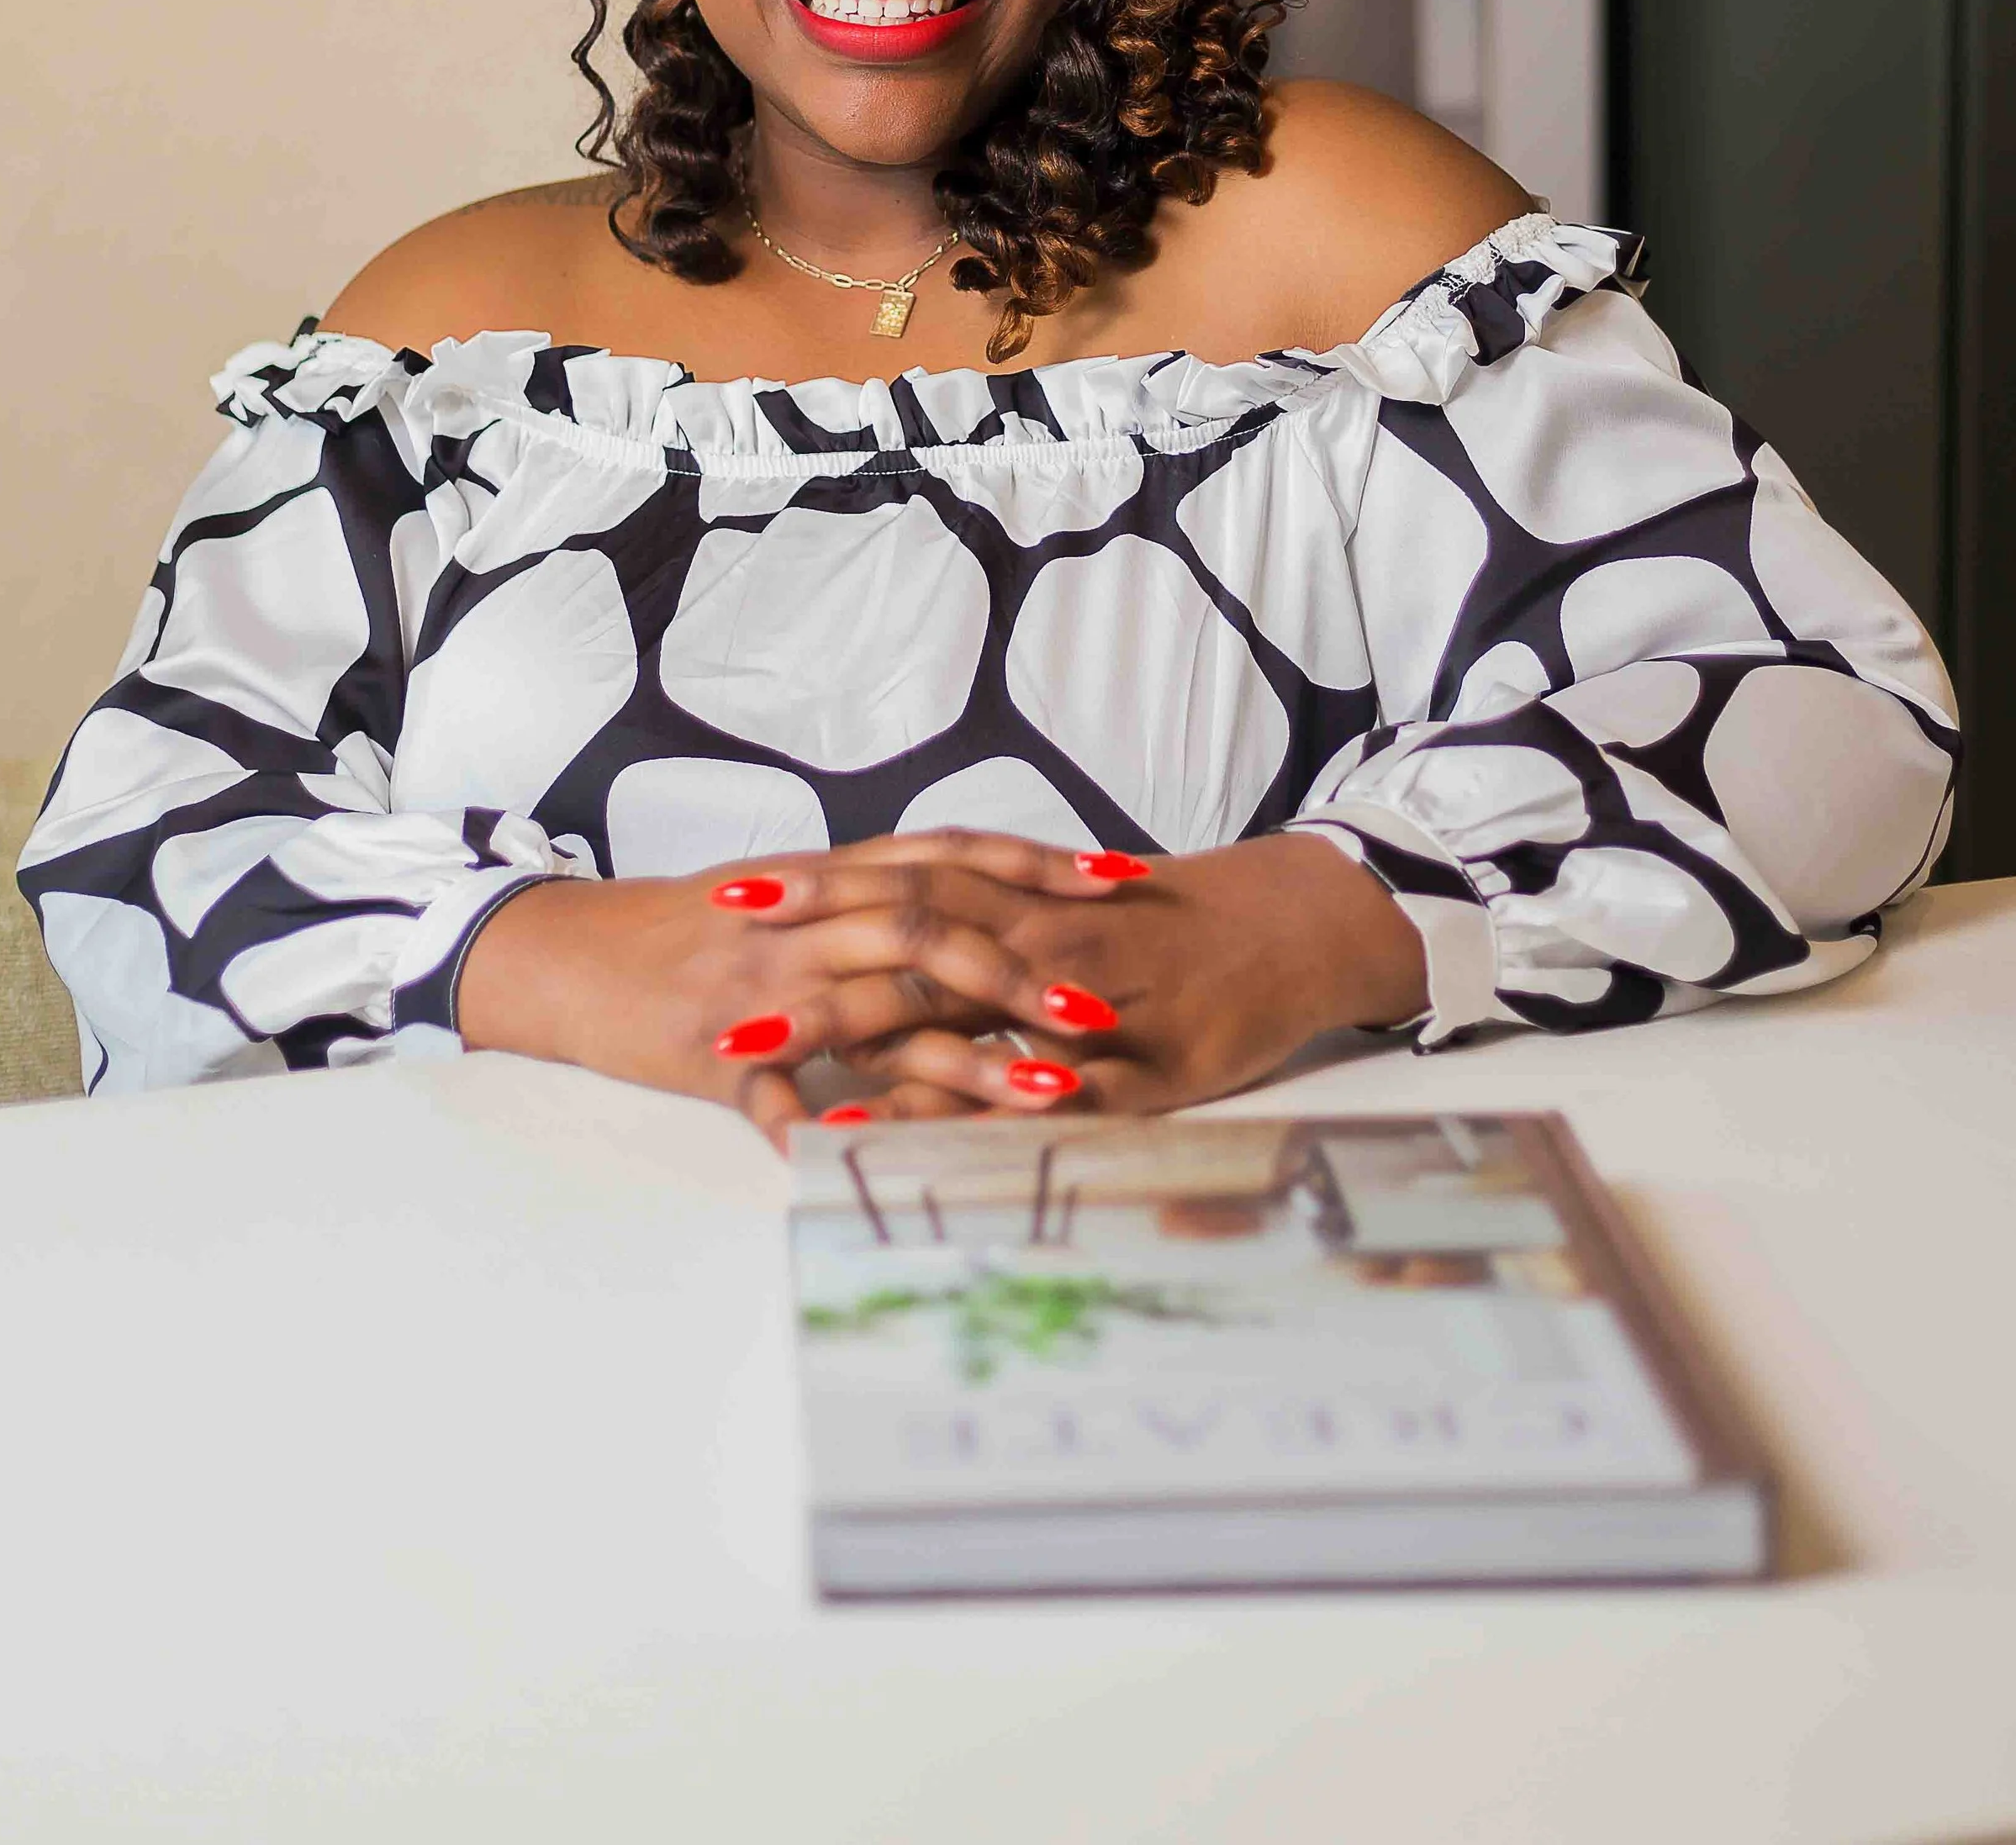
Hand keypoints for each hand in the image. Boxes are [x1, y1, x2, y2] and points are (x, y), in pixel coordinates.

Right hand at [452, 832, 1147, 1138]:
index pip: (948, 854)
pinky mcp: (705, 1053)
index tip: (1121, 878)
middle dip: (1022, 970)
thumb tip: (971, 906)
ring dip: (963, 1062)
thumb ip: (870, 901)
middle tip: (1103, 1009)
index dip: (1036, 864)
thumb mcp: (786, 898)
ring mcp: (757, 988)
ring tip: (1044, 1096)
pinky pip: (766, 1096)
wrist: (560, 952)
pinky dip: (809, 1128)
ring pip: (872, 1014)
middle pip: (927, 929)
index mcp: (827, 880)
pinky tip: (865, 1168)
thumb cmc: (683, 931)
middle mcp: (801, 922)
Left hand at [762, 835, 1426, 1123]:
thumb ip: (995, 914)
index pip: (904, 880)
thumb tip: (899, 927)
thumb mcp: (1077, 906)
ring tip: (767, 1062)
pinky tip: (906, 1135)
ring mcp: (1087, 1003)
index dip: (820, 888)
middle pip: (909, 944)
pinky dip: (965, 1112)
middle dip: (808, 970)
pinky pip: (1038, 1094)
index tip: (732, 895)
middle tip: (717, 994)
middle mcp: (1043, 937)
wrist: (1297, 925)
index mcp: (1027, 895)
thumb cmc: (1177, 923)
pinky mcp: (1134, 1069)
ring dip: (859, 1038)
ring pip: (960, 1014)